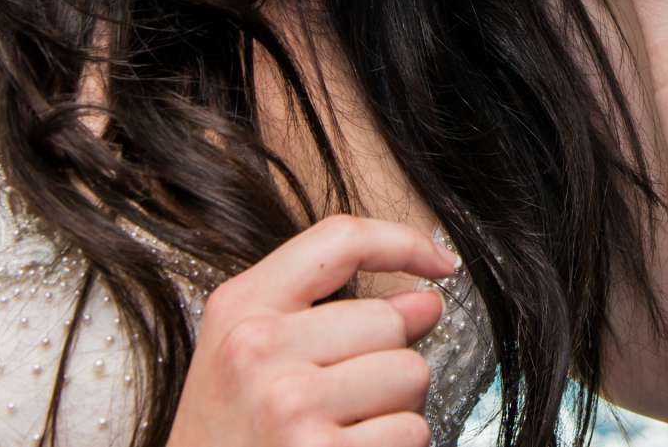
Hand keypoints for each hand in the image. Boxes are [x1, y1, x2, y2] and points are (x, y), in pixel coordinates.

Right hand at [165, 214, 455, 446]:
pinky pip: (410, 432)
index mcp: (241, 307)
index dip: (404, 243)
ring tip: (346, 427)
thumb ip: (329, 315)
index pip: (340, 240)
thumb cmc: (228, 435)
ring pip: (412, 374)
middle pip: (391, 319)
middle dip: (391, 358)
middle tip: (348, 396)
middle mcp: (259, 348)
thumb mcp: (250, 355)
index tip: (439, 263)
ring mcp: (290, 403)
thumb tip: (425, 300)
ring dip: (397, 407)